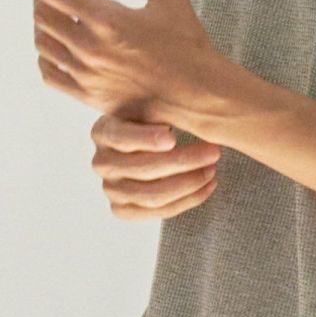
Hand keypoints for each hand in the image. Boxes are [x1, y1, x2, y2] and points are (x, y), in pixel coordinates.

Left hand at [17, 0, 218, 126]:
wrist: (197, 93)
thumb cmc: (186, 43)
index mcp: (107, 20)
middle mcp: (90, 48)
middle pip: (43, 16)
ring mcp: (87, 75)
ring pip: (43, 45)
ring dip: (42, 26)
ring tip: (52, 17)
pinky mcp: (89, 96)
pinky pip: (50, 74)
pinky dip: (45, 57)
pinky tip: (54, 49)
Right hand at [91, 114, 221, 219]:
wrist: (145, 142)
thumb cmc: (153, 119)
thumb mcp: (151, 107)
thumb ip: (162, 106)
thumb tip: (189, 105)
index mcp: (102, 131)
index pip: (122, 138)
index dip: (147, 139)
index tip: (173, 137)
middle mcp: (102, 163)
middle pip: (143, 169)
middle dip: (183, 161)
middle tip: (214, 151)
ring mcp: (111, 189)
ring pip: (153, 195)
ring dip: (189, 183)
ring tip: (213, 169)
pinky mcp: (123, 209)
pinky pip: (160, 211)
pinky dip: (189, 199)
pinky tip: (209, 185)